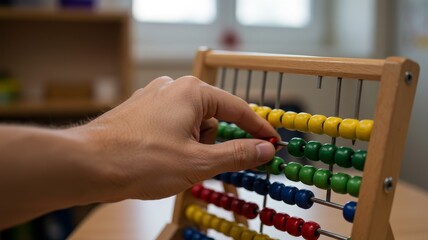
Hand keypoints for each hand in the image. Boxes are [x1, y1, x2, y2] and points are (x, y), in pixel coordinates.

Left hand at [71, 76, 277, 200]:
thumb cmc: (141, 160)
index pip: (237, 109)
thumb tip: (265, 149)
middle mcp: (173, 88)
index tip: (272, 143)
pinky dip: (175, 146)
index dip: (258, 129)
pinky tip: (160, 161)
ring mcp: (153, 98)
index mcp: (192, 92)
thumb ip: (237, 154)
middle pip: (211, 118)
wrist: (87, 165)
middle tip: (202, 167)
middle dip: (212, 145)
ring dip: (191, 148)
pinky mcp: (140, 112)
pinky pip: (170, 128)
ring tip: (173, 166)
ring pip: (190, 126)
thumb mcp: (198, 162)